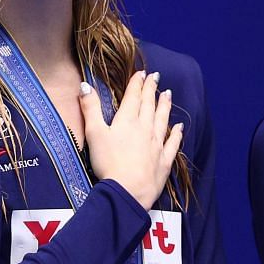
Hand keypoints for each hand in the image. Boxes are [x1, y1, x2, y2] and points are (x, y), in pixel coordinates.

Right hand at [79, 70, 181, 210]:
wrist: (127, 191)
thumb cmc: (108, 163)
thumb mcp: (94, 133)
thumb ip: (90, 108)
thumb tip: (84, 85)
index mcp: (127, 121)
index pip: (133, 97)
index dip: (137, 83)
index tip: (142, 73)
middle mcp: (145, 128)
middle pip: (149, 105)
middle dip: (151, 90)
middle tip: (156, 77)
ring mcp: (157, 144)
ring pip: (163, 120)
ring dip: (165, 106)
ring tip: (168, 95)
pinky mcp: (164, 161)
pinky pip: (173, 144)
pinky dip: (176, 134)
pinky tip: (180, 128)